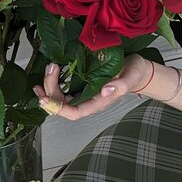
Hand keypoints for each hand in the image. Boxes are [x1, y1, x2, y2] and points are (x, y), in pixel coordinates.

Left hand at [32, 55, 152, 120]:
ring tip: (48, 69)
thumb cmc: (133, 73)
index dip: (58, 108)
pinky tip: (48, 73)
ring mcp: (83, 92)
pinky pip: (62, 87)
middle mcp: (87, 100)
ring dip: (49, 86)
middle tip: (51, 68)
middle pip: (62, 104)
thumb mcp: (131, 77)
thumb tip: (105, 91)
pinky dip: (52, 82)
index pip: (74, 112)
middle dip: (51, 90)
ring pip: (59, 96)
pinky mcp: (80, 83)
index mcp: (98, 102)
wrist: (136, 68)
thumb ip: (121, 86)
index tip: (45, 99)